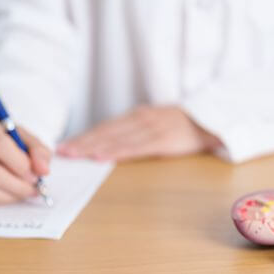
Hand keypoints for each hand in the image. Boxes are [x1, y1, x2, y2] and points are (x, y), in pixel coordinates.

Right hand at [0, 117, 50, 204]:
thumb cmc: (11, 141)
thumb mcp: (28, 139)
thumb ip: (39, 151)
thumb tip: (43, 170)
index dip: (19, 163)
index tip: (36, 173)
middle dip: (18, 182)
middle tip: (35, 184)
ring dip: (12, 193)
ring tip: (27, 188)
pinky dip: (3, 199)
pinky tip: (14, 192)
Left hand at [57, 105, 221, 161]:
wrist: (212, 120)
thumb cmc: (184, 126)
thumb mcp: (157, 123)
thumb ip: (136, 131)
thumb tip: (110, 145)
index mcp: (138, 116)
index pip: (106, 127)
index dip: (85, 136)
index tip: (66, 145)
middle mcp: (141, 119)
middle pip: (106, 132)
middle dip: (82, 142)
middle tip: (61, 152)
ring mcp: (151, 128)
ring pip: (116, 139)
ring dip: (92, 147)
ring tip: (74, 155)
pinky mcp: (162, 139)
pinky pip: (135, 147)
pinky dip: (116, 152)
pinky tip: (101, 157)